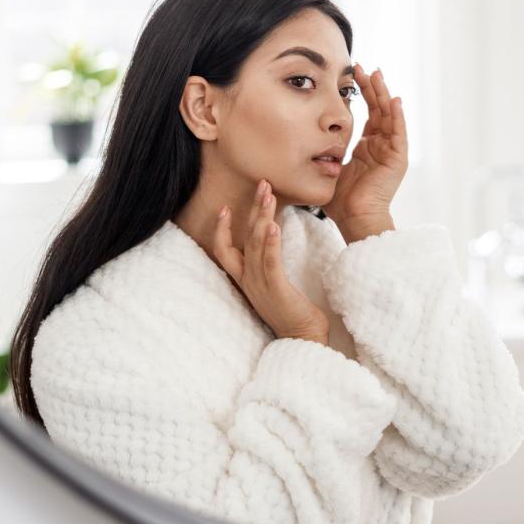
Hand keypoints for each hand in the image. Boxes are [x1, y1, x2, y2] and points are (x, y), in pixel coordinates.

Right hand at [213, 180, 329, 343]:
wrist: (302, 339)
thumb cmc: (293, 312)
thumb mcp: (275, 286)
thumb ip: (269, 266)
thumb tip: (272, 243)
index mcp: (246, 279)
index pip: (223, 250)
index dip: (221, 229)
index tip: (225, 207)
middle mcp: (248, 280)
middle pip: (244, 238)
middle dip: (252, 209)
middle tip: (262, 184)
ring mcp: (260, 285)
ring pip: (256, 244)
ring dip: (262, 217)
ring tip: (269, 195)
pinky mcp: (276, 289)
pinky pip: (270, 262)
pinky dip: (270, 243)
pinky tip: (274, 226)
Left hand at [322, 64, 407, 228]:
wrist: (354, 219)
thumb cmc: (340, 201)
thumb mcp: (329, 169)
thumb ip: (323, 154)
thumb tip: (299, 144)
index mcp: (367, 148)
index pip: (368, 114)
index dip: (362, 94)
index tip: (352, 76)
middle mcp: (381, 147)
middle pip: (379, 110)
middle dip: (372, 87)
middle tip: (363, 67)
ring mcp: (391, 152)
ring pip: (390, 116)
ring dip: (384, 95)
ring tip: (377, 75)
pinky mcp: (397, 159)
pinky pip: (399, 133)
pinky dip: (398, 116)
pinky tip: (394, 100)